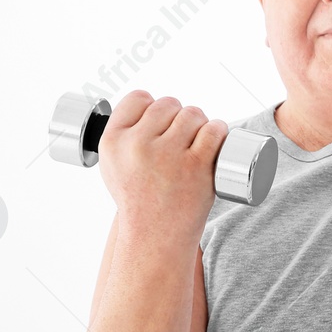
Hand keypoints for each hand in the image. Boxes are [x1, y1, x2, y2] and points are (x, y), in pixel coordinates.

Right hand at [97, 91, 228, 236]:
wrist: (155, 234)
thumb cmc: (138, 197)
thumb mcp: (113, 164)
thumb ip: (124, 134)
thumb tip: (150, 104)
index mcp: (113, 141)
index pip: (138, 98)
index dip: (152, 106)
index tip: (159, 123)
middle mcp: (138, 145)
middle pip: (169, 104)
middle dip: (177, 117)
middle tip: (179, 140)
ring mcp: (169, 155)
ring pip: (193, 114)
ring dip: (199, 123)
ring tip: (194, 144)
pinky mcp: (197, 165)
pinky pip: (214, 130)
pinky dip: (218, 131)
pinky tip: (214, 140)